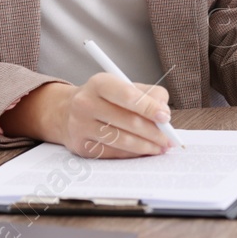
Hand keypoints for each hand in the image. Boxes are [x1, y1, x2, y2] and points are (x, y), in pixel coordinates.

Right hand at [0, 75, 174, 157]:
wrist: (67, 112)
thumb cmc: (105, 98)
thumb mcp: (124, 86)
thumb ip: (150, 94)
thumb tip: (165, 113)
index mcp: (99, 83)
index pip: (128, 96)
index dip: (149, 107)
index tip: (166, 117)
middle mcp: (86, 103)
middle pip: (127, 121)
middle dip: (154, 132)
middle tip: (169, 138)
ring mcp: (80, 126)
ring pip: (121, 140)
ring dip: (146, 146)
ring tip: (161, 147)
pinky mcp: (81, 146)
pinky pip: (113, 153)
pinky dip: (132, 154)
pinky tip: (144, 151)